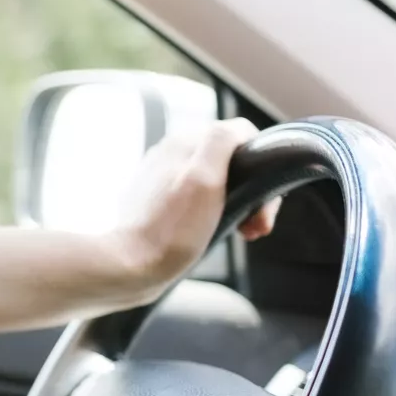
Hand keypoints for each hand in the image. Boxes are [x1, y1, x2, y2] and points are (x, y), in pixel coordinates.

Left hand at [109, 118, 279, 293]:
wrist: (132, 266)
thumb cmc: (173, 229)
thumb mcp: (204, 179)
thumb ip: (221, 143)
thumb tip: (240, 128)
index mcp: (183, 143)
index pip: (240, 135)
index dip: (261, 165)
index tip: (264, 201)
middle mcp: (172, 155)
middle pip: (232, 160)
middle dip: (253, 191)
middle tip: (256, 226)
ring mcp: (165, 178)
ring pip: (220, 181)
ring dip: (241, 205)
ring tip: (244, 232)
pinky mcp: (162, 202)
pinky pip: (203, 199)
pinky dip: (220, 213)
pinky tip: (223, 232)